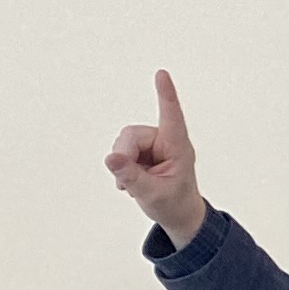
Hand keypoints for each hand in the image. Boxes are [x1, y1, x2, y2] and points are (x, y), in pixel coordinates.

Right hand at [104, 68, 207, 243]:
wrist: (177, 215)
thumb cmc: (173, 204)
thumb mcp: (152, 194)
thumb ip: (131, 177)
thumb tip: (110, 158)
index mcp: (178, 147)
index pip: (171, 116)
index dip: (165, 95)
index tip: (162, 74)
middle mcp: (165, 140)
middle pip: (132, 134)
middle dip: (124, 156)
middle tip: (127, 182)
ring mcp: (152, 145)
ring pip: (123, 141)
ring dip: (123, 164)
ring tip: (135, 184)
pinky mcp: (141, 151)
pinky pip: (120, 151)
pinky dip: (121, 167)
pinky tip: (130, 183)